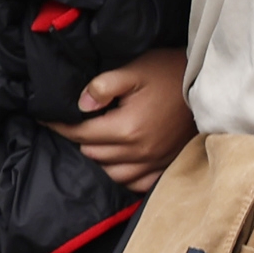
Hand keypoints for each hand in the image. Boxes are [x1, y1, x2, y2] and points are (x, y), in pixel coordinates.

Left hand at [39, 46, 193, 191]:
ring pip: (111, 173)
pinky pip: (137, 182)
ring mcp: (154, 161)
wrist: (206, 83)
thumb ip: (103, 85)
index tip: (47, 117)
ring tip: (97, 141)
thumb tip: (80, 105)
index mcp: (127, 128)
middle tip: (78, 124)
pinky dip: (124, 174)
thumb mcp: (134, 69)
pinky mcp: (166, 164)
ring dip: (100, 159)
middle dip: (81, 139)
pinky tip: (120, 160)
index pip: (80, 133)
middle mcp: (139, 151)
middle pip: (93, 154)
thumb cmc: (169, 72)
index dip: (59, 125)